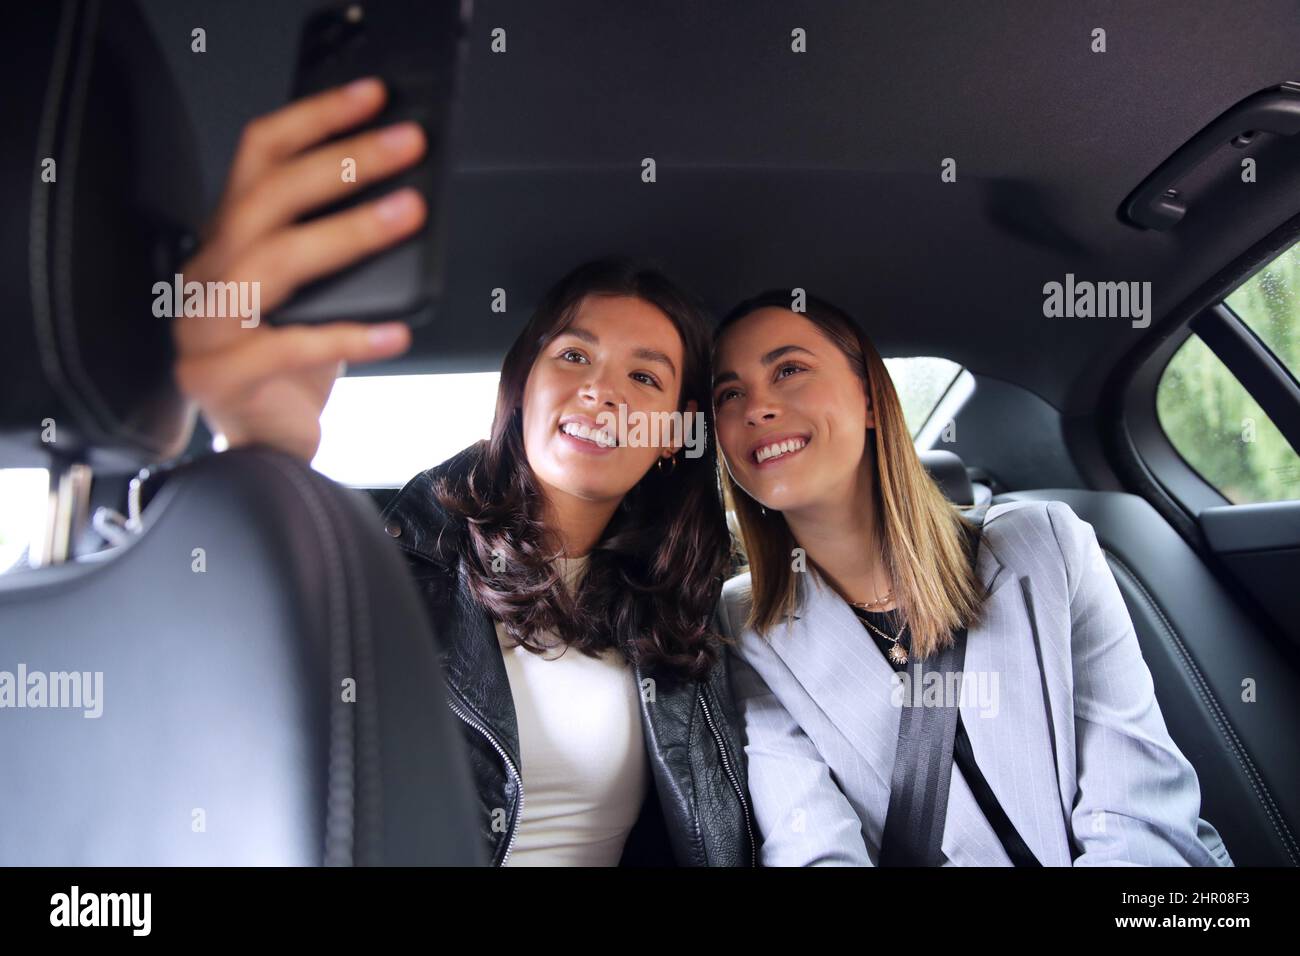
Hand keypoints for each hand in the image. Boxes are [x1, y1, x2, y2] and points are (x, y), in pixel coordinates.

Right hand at [172, 78, 424, 461]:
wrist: (264, 445)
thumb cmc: (292, 366)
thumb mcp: (314, 295)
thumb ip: (335, 246)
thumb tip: (407, 197)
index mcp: (227, 240)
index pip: (258, 156)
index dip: (314, 120)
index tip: (373, 99)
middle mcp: (207, 273)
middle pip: (266, 197)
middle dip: (342, 163)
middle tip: (405, 146)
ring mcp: (204, 327)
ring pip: (273, 262)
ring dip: (348, 232)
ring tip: (407, 215)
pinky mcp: (221, 378)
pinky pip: (286, 348)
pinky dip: (346, 338)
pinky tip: (396, 333)